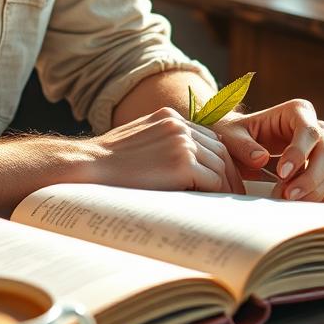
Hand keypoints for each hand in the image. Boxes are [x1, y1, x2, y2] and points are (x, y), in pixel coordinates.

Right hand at [94, 106, 243, 193]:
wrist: (89, 166)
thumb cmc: (107, 162)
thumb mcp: (139, 141)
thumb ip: (162, 143)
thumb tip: (183, 166)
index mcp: (169, 117)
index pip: (208, 137)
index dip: (219, 159)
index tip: (224, 177)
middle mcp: (179, 125)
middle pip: (219, 150)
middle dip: (229, 174)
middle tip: (234, 195)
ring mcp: (182, 143)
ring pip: (220, 167)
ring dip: (225, 187)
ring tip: (226, 205)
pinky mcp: (182, 164)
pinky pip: (212, 181)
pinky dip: (216, 195)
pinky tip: (213, 206)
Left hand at [214, 100, 323, 200]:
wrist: (238, 142)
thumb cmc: (236, 132)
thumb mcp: (231, 135)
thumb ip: (242, 145)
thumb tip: (260, 158)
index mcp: (297, 111)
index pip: (308, 131)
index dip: (298, 153)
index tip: (281, 173)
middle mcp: (315, 127)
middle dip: (309, 178)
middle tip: (287, 195)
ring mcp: (321, 147)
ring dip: (312, 189)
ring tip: (285, 199)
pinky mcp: (321, 166)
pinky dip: (312, 194)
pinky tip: (292, 201)